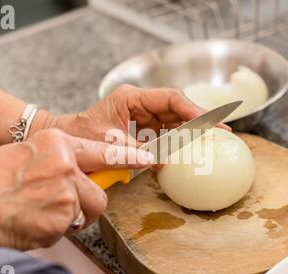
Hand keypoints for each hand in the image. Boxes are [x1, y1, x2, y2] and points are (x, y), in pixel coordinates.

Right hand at [0, 129, 153, 250]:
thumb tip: (83, 174)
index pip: (106, 152)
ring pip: (83, 215)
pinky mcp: (60, 225)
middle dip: (88, 204)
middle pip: (99, 195)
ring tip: (39, 211)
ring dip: (67, 217)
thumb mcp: (31, 151)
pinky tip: (32, 220)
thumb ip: (62, 160)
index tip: (149, 160)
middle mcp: (68, 169)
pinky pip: (67, 231)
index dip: (130, 158)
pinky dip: (53, 229)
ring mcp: (65, 198)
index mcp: (60, 145)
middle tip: (68, 203)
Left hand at [39, 85, 230, 144]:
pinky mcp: (142, 127)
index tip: (212, 122)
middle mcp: (139, 103)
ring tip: (210, 143)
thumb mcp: (109, 145)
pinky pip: (164, 133)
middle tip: (221, 133)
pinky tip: (188, 151)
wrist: (67, 139)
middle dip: (198, 120)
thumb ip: (137, 153)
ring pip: (173, 120)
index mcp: (130, 98)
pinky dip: (176, 142)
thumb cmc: (81, 136)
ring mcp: (141, 115)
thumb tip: (165, 161)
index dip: (194, 110)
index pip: (170, 99)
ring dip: (190, 132)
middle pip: (176, 108)